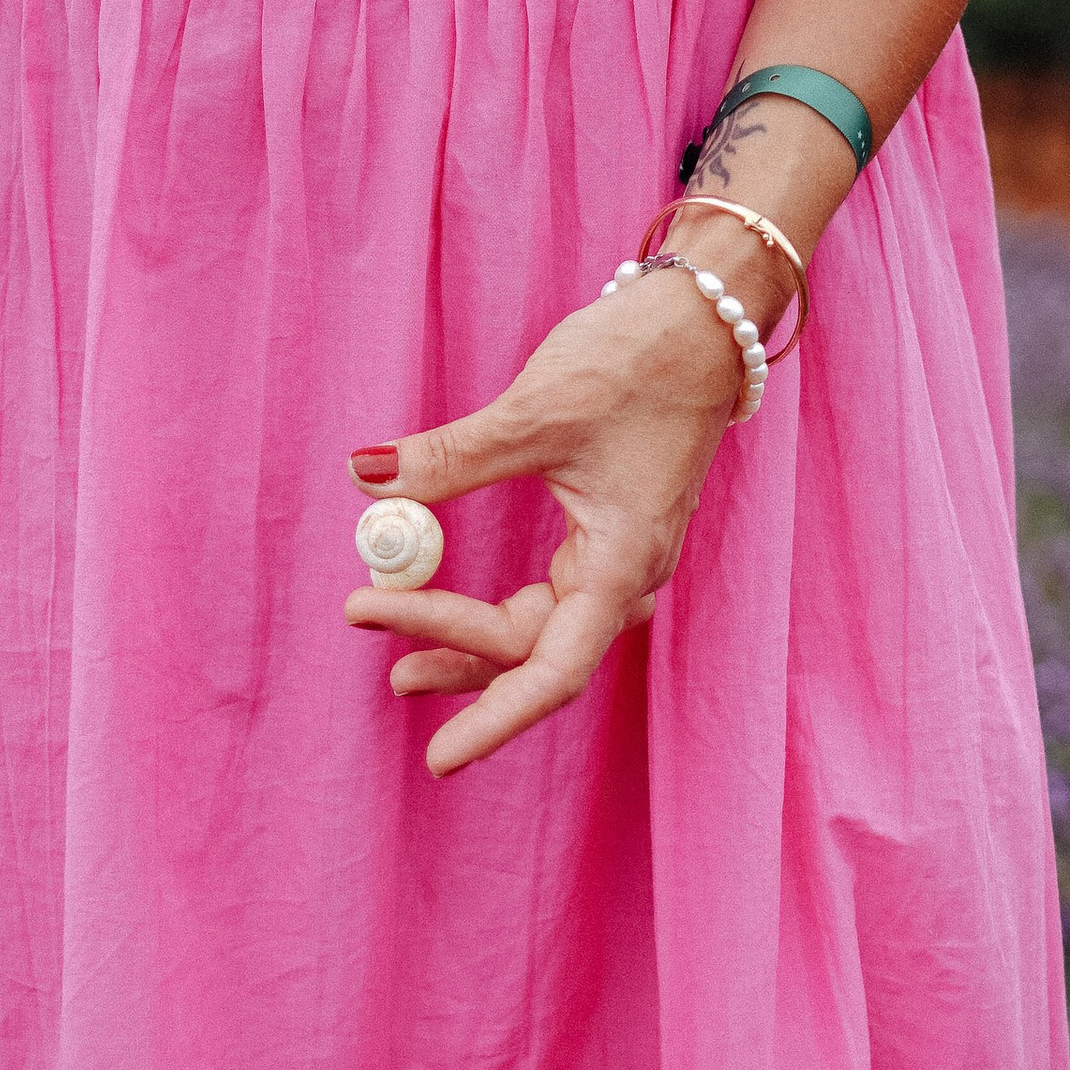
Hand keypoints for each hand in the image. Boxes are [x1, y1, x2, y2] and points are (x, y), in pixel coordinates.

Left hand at [345, 267, 742, 775]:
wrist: (704, 318)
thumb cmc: (638, 363)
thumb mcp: (536, 411)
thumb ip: (451, 456)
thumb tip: (365, 476)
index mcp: (623, 563)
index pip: (550, 672)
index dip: (491, 717)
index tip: (434, 752)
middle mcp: (626, 576)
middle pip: (535, 653)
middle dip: (453, 656)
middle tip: (367, 619)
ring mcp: (620, 558)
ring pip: (541, 632)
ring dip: (471, 647)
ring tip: (402, 666)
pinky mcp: (608, 535)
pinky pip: (548, 599)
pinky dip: (493, 612)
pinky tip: (450, 610)